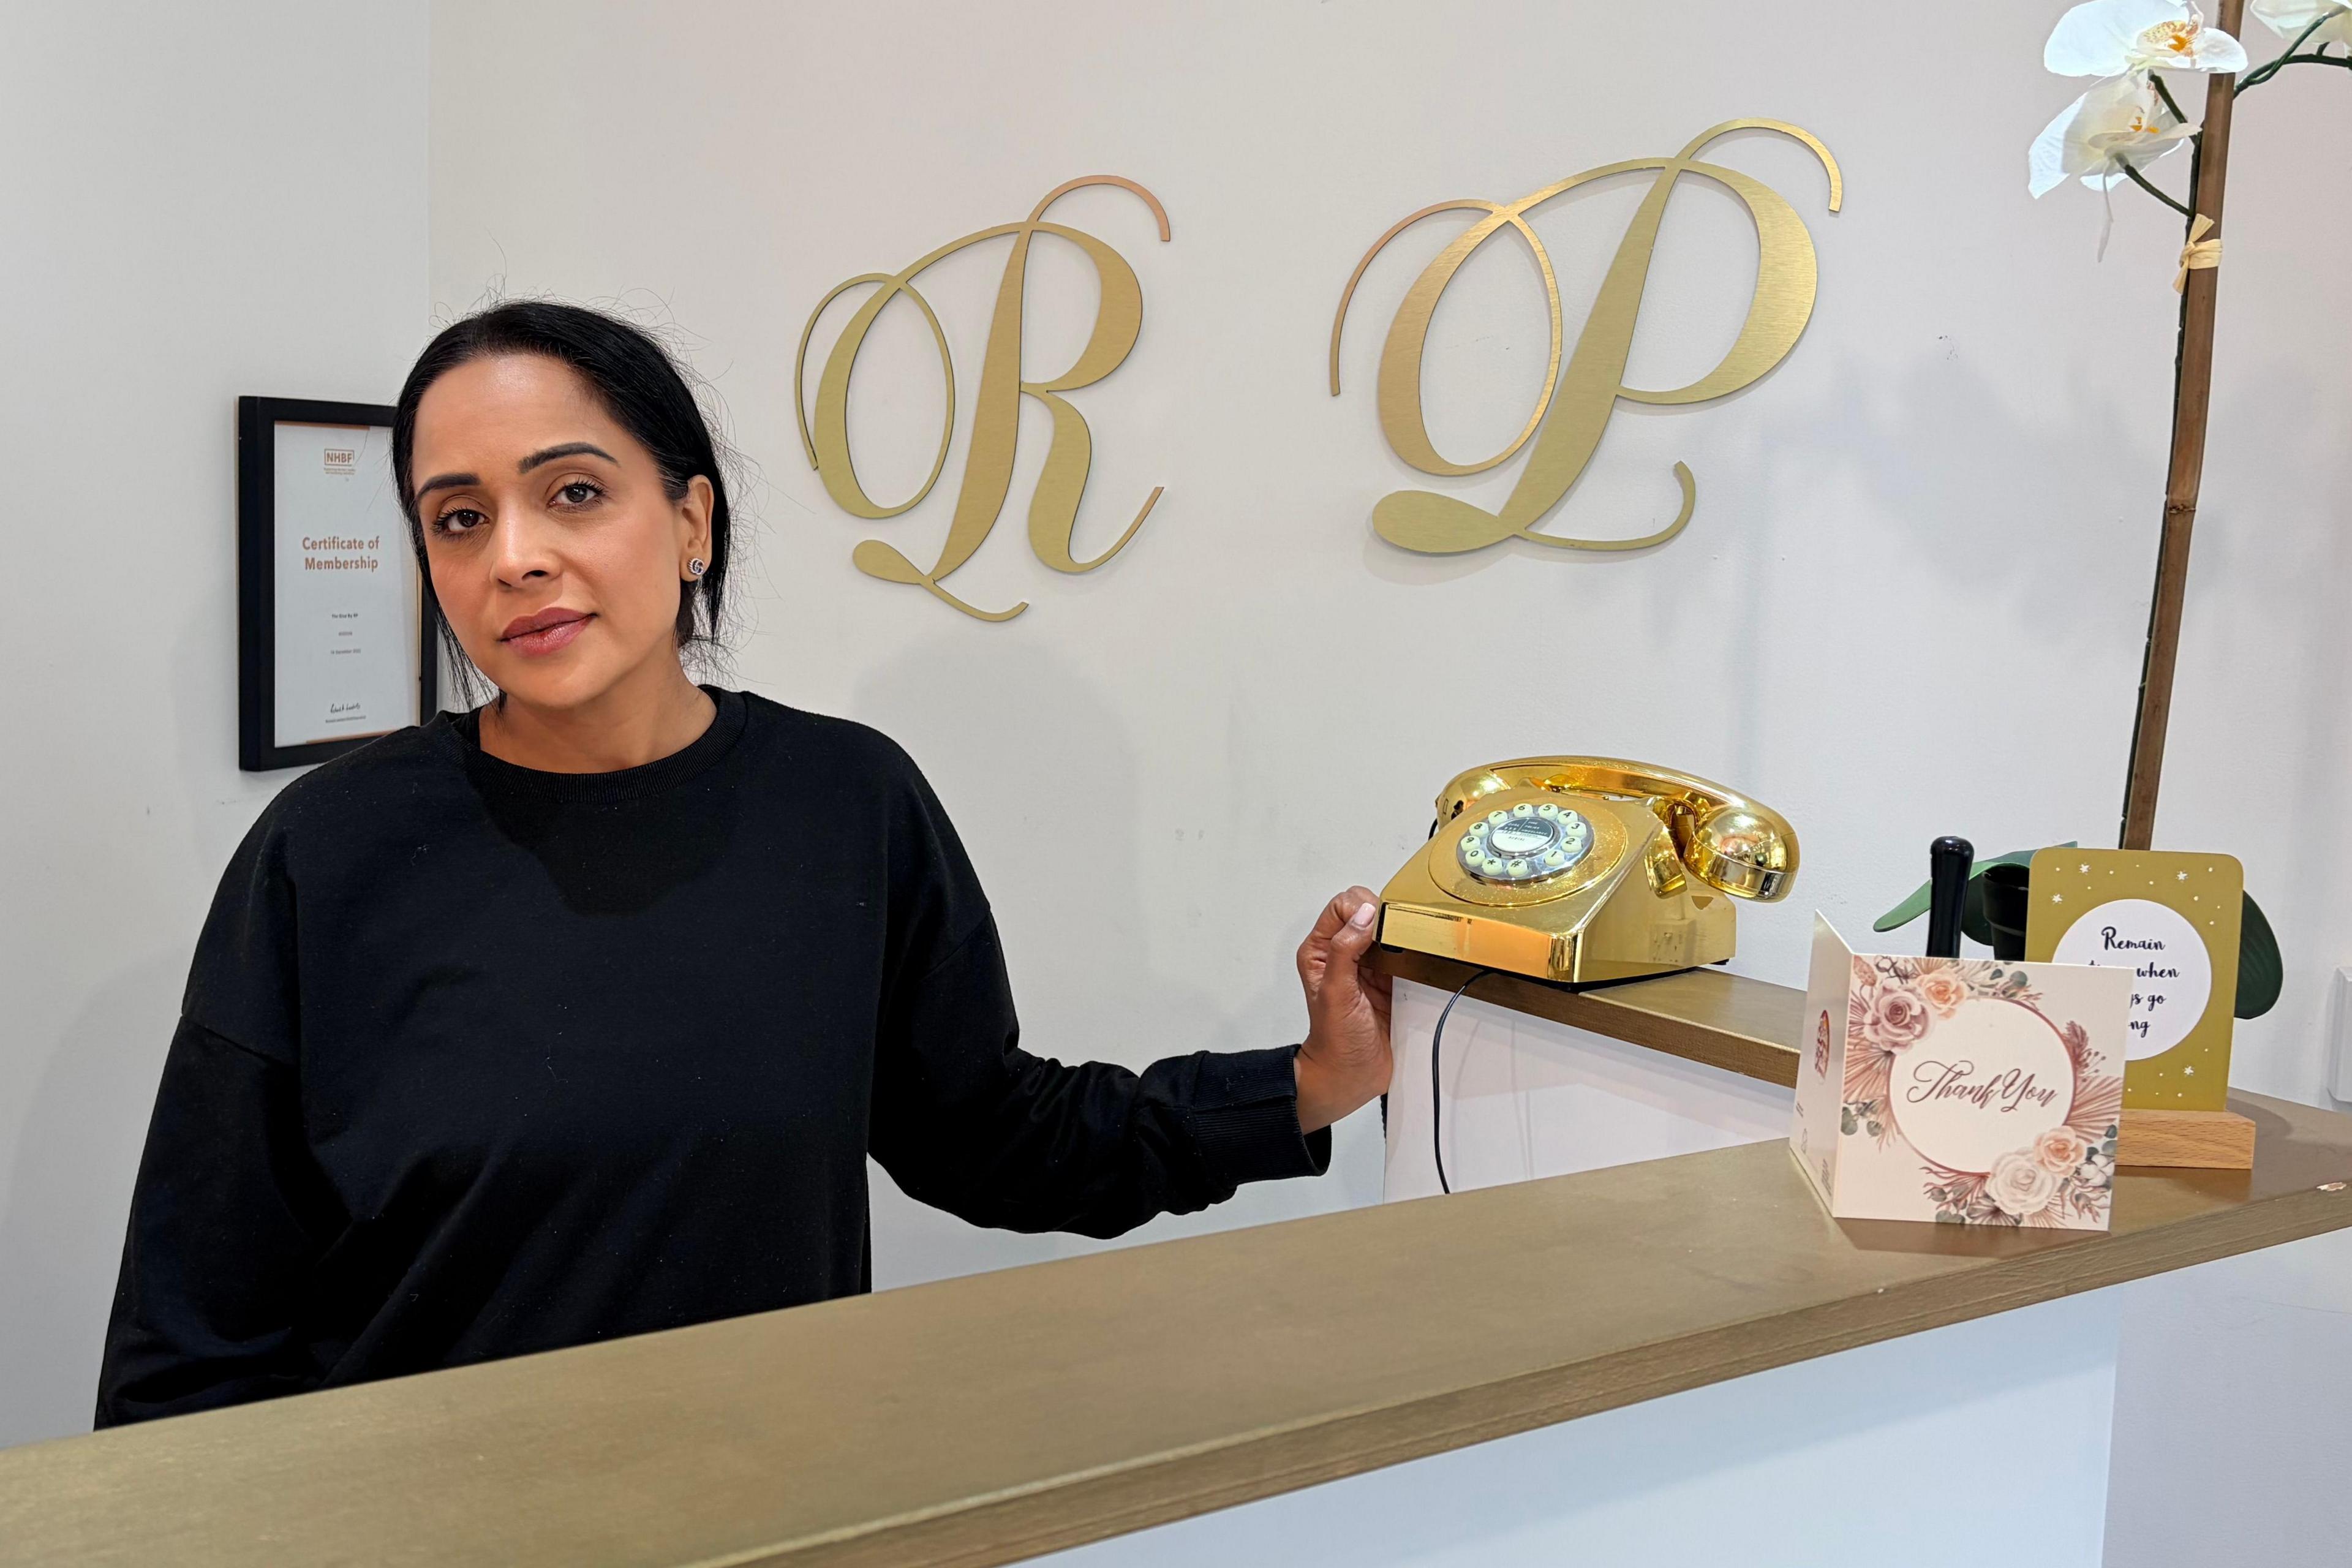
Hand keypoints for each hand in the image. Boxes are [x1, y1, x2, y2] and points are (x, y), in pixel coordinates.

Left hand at [1293, 885, 1392, 1133]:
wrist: (1352, 1076)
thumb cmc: (1336, 1040)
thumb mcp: (1335, 993)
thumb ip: (1345, 951)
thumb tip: (1364, 915)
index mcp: (1322, 950)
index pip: (1342, 906)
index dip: (1362, 909)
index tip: (1378, 929)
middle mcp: (1344, 953)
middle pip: (1368, 912)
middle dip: (1386, 918)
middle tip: (1397, 939)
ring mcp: (1370, 966)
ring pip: (1389, 931)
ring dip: (1402, 935)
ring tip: (1410, 949)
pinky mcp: (1391, 980)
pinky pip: (1405, 954)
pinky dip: (1414, 953)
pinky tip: (1418, 962)